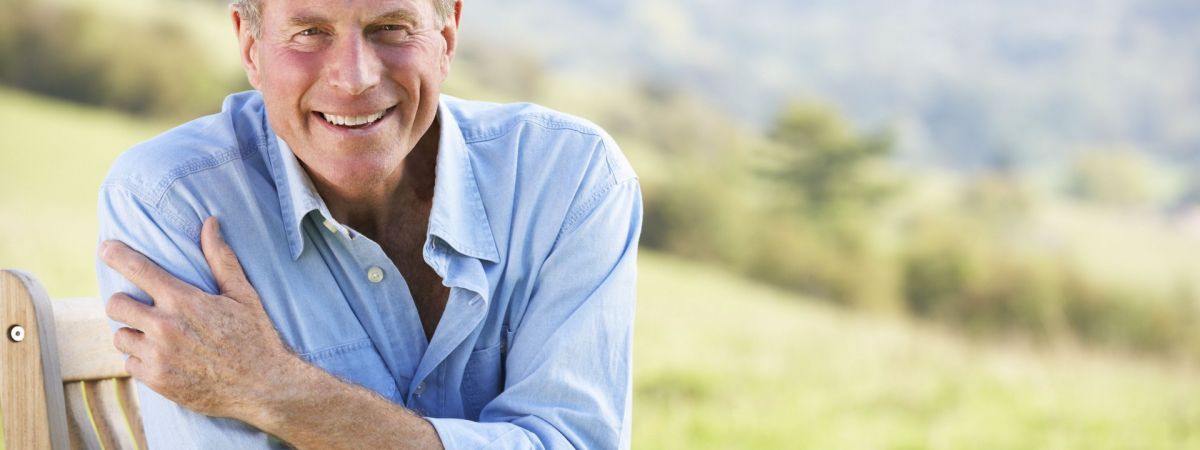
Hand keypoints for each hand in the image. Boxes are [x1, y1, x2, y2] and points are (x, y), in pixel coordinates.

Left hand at [101, 217, 298, 417]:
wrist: (263, 386)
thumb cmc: (255, 336)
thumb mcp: (242, 294)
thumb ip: (220, 258)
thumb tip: (210, 222)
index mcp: (183, 300)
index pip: (138, 269)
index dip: (116, 255)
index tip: (106, 248)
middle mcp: (165, 326)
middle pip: (116, 305)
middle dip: (123, 303)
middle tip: (138, 307)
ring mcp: (158, 355)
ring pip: (120, 337)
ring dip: (133, 334)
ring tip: (153, 337)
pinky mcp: (157, 381)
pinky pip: (130, 365)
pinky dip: (141, 361)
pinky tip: (162, 359)